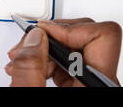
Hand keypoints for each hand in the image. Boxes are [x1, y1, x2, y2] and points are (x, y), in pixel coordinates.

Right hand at [5, 18, 121, 86]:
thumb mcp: (30, 95)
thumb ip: (30, 67)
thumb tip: (34, 36)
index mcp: (96, 84)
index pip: (102, 34)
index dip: (67, 28)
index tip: (41, 33)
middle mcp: (99, 81)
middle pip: (85, 34)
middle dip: (48, 36)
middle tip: (25, 46)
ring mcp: (90, 82)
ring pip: (72, 44)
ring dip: (42, 46)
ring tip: (20, 58)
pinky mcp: (79, 83)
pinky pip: (67, 57)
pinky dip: (45, 56)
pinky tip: (29, 64)